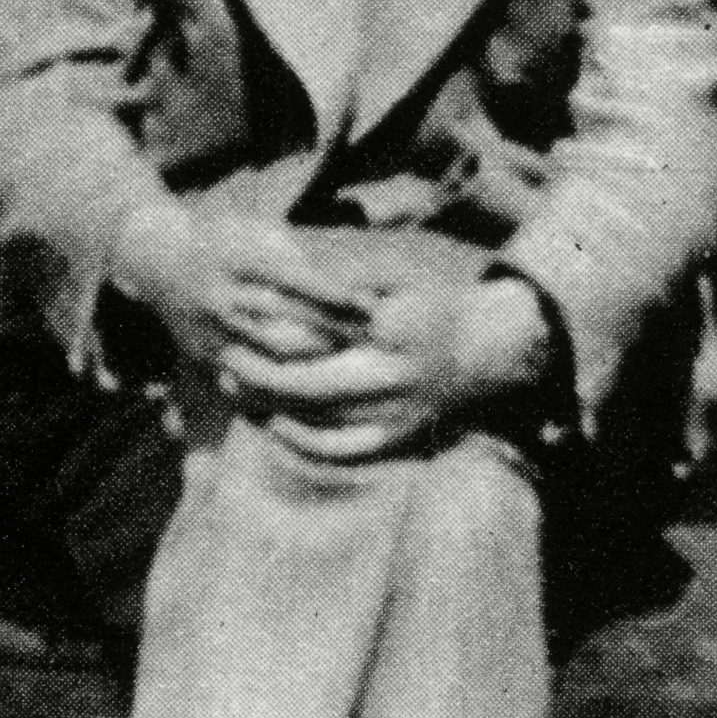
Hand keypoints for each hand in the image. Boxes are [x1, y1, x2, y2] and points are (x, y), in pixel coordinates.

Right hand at [111, 197, 374, 372]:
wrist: (157, 262)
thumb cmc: (224, 241)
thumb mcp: (256, 231)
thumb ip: (298, 254)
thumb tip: (350, 284)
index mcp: (234, 258)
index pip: (292, 277)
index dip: (333, 293)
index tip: (369, 304)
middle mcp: (219, 295)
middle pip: (284, 319)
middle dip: (332, 330)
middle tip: (372, 338)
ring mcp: (208, 328)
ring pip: (268, 353)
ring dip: (314, 359)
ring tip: (351, 362)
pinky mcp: (202, 354)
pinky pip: (248, 376)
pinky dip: (283, 383)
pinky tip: (315, 387)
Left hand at [221, 273, 555, 463]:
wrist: (493, 353)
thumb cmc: (435, 305)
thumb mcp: (398, 277)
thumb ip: (344, 278)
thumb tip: (288, 266)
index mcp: (389, 332)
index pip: (315, 338)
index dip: (267, 339)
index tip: (235, 329)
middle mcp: (393, 377)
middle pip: (308, 388)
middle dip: (258, 382)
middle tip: (224, 368)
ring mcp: (397, 414)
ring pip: (318, 423)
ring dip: (270, 411)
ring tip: (235, 393)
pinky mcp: (399, 439)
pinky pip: (342, 451)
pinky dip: (302, 443)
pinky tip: (273, 426)